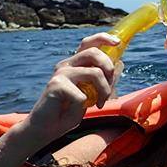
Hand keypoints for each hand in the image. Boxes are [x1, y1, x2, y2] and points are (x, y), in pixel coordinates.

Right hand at [21, 33, 120, 147]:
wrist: (46, 128)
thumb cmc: (69, 111)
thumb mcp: (92, 95)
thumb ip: (105, 80)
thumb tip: (120, 63)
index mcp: (76, 64)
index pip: (89, 43)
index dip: (104, 38)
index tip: (117, 43)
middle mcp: (67, 64)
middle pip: (94, 53)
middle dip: (109, 69)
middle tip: (109, 89)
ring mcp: (61, 73)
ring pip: (94, 73)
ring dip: (103, 91)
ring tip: (99, 104)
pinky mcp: (55, 85)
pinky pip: (82, 94)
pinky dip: (84, 106)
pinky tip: (76, 111)